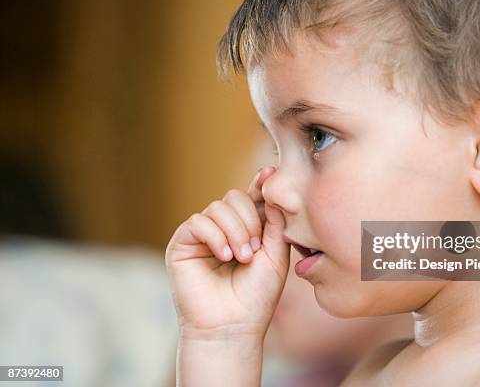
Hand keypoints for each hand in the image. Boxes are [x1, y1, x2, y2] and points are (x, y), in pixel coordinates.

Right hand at [165, 166, 289, 340]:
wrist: (232, 326)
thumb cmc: (256, 296)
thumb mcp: (275, 255)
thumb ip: (275, 222)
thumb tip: (270, 186)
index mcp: (246, 229)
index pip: (251, 198)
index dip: (260, 185)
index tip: (270, 174)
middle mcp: (223, 228)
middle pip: (234, 197)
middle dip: (250, 219)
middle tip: (255, 249)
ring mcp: (202, 235)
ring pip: (217, 207)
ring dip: (235, 230)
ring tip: (242, 257)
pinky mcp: (182, 243)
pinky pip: (198, 221)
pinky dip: (215, 236)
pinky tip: (225, 256)